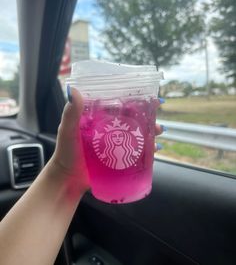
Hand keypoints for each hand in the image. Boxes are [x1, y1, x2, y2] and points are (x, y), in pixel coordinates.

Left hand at [50, 88, 164, 195]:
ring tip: (159, 132)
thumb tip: (74, 90)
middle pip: (131, 119)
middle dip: (147, 117)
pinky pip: (134, 151)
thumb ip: (71, 112)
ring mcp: (114, 144)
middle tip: (156, 117)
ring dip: (149, 132)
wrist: (67, 180)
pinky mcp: (118, 158)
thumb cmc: (65, 153)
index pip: (119, 105)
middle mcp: (108, 129)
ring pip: (136, 134)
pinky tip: (155, 149)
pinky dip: (146, 149)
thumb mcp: (68, 130)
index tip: (149, 98)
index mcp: (97, 118)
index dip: (134, 100)